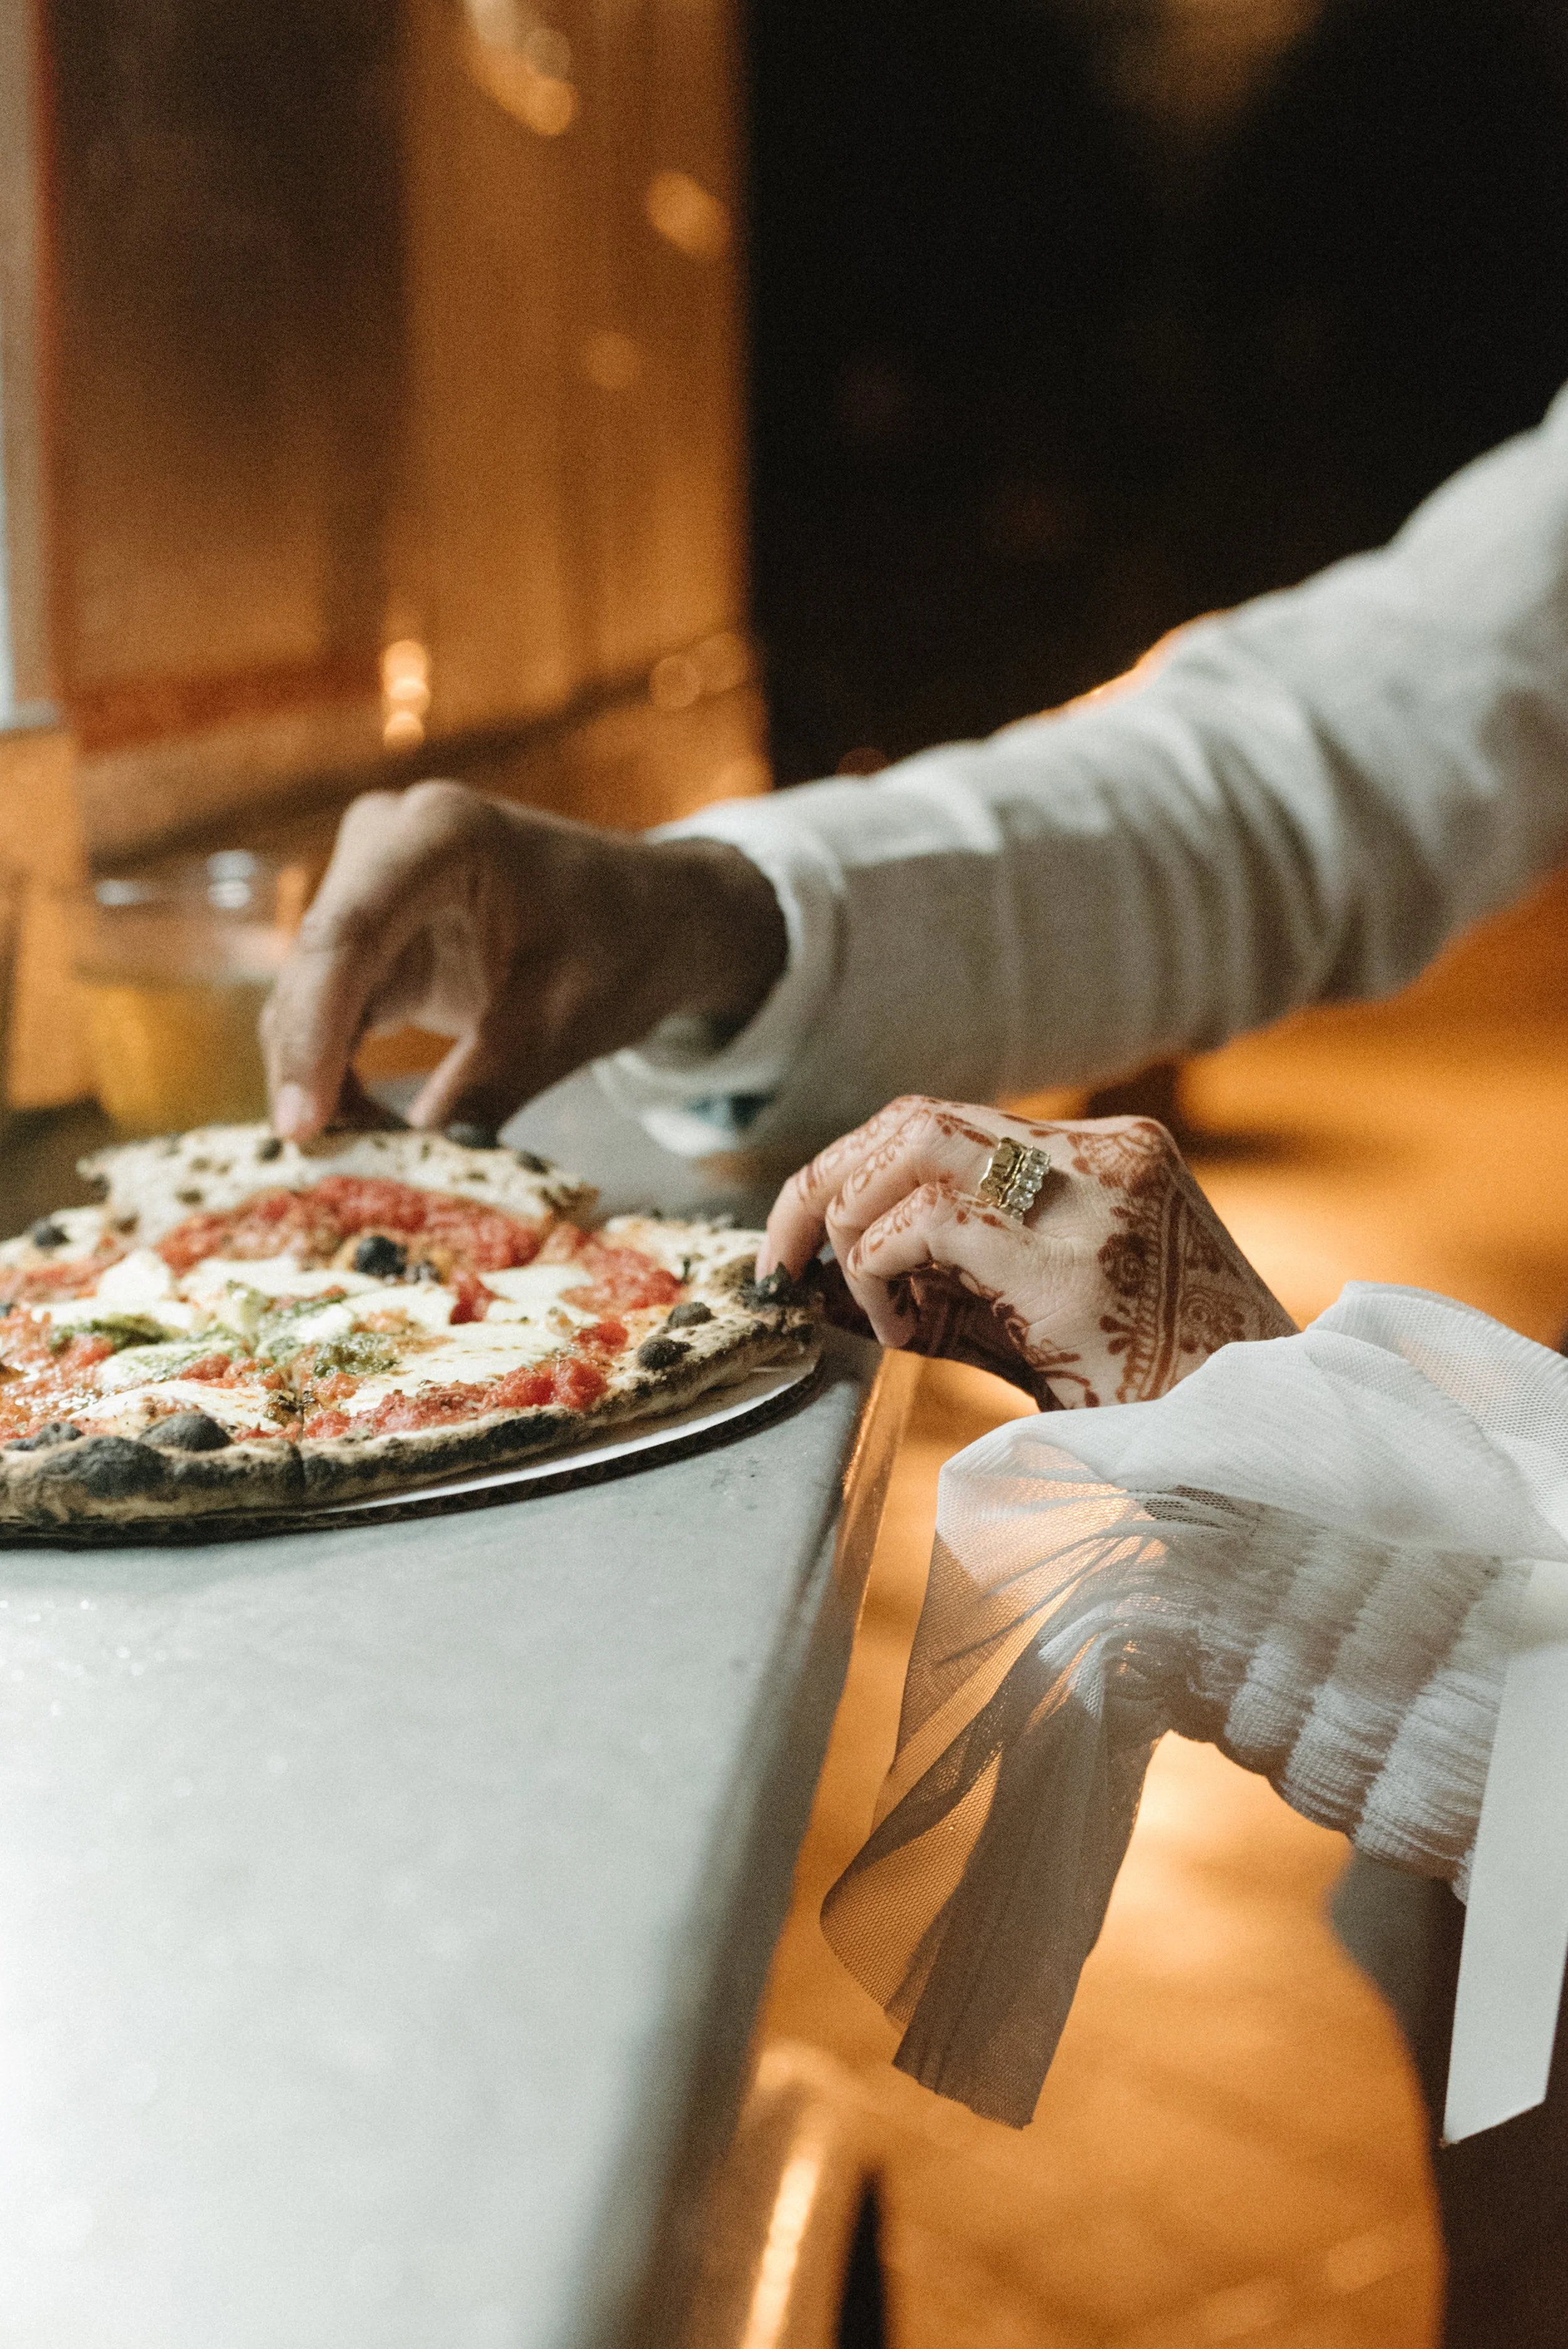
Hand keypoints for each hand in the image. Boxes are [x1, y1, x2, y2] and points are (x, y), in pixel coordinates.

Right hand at [262, 781, 786, 1139]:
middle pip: (317, 964)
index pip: (350, 933)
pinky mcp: (373, 932)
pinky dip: (335, 1068)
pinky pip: (330, 1007)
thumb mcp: (564, 1025)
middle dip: (306, 1067)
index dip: (314, 1034)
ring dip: (315, 1075)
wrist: (657, 912)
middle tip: (316, 1164)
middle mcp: (387, 840)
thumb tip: (411, 1173)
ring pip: (309, 991)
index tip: (302, 1126)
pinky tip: (353, 1130)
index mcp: (445, 833)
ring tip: (340, 1159)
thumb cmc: (625, 945)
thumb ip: (485, 1092)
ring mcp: (371, 881)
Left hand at [761, 1095, 1293, 1406]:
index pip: (942, 1124)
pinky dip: (882, 1270)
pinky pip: (929, 1223)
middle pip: (912, 1119)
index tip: (803, 1235)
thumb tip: (809, 1277)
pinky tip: (905, 1329)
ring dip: (855, 1226)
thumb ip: (940, 1282)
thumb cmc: (1148, 1393)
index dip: (852, 1171)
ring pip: (912, 1147)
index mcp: (1104, 1153)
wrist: (1254, 1452)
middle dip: (824, 1184)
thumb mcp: (1033, 1315)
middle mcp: (1102, 1153)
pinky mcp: (1075, 1262)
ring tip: (881, 1310)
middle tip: (785, 1261)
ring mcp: (1096, 1197)